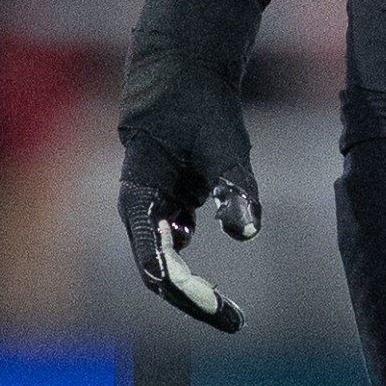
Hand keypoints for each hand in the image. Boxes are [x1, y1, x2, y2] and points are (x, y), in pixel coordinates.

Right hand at [117, 0, 268, 331]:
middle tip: (233, 320)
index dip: (174, 284)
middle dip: (191, 297)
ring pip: (167, 261)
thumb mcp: (225, 144)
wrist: (184, 65)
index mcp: (140, 194)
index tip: (200, 306)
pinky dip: (197, 268)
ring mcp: (151, 208)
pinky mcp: (167, 204)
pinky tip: (217, 291)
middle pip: (158, 267)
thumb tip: (245, 233)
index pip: (149, 253)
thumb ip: (234, 188)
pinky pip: (177, 246)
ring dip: (194, 289)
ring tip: (233, 315)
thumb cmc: (201, 103)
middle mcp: (139, 207)